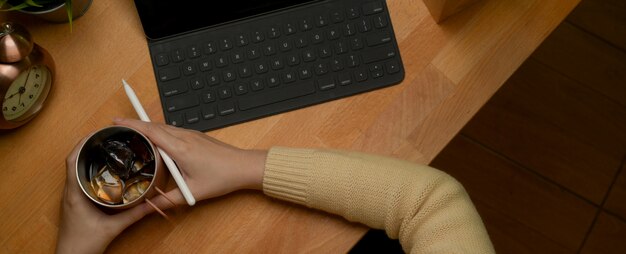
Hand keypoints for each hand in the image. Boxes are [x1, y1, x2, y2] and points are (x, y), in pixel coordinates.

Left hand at [57, 137, 154, 253]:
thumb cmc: (83, 245)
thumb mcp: (114, 227)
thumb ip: (135, 214)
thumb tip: (152, 203)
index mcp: (74, 194)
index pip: (71, 160)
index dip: (81, 143)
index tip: (95, 134)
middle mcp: (69, 193)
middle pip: (72, 161)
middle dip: (87, 146)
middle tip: (103, 137)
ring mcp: (70, 197)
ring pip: (74, 170)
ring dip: (86, 157)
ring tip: (103, 148)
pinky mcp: (73, 203)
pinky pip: (77, 180)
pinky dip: (87, 170)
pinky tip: (100, 170)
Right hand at [113, 118, 266, 208]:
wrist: (244, 166)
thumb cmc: (222, 177)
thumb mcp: (192, 192)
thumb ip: (168, 199)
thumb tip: (150, 206)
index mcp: (180, 148)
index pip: (150, 131)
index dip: (132, 125)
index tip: (116, 121)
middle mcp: (185, 137)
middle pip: (155, 126)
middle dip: (135, 124)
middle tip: (118, 127)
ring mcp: (192, 135)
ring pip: (165, 127)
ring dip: (149, 127)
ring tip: (133, 132)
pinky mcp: (198, 137)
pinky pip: (174, 130)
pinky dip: (161, 131)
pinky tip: (157, 140)